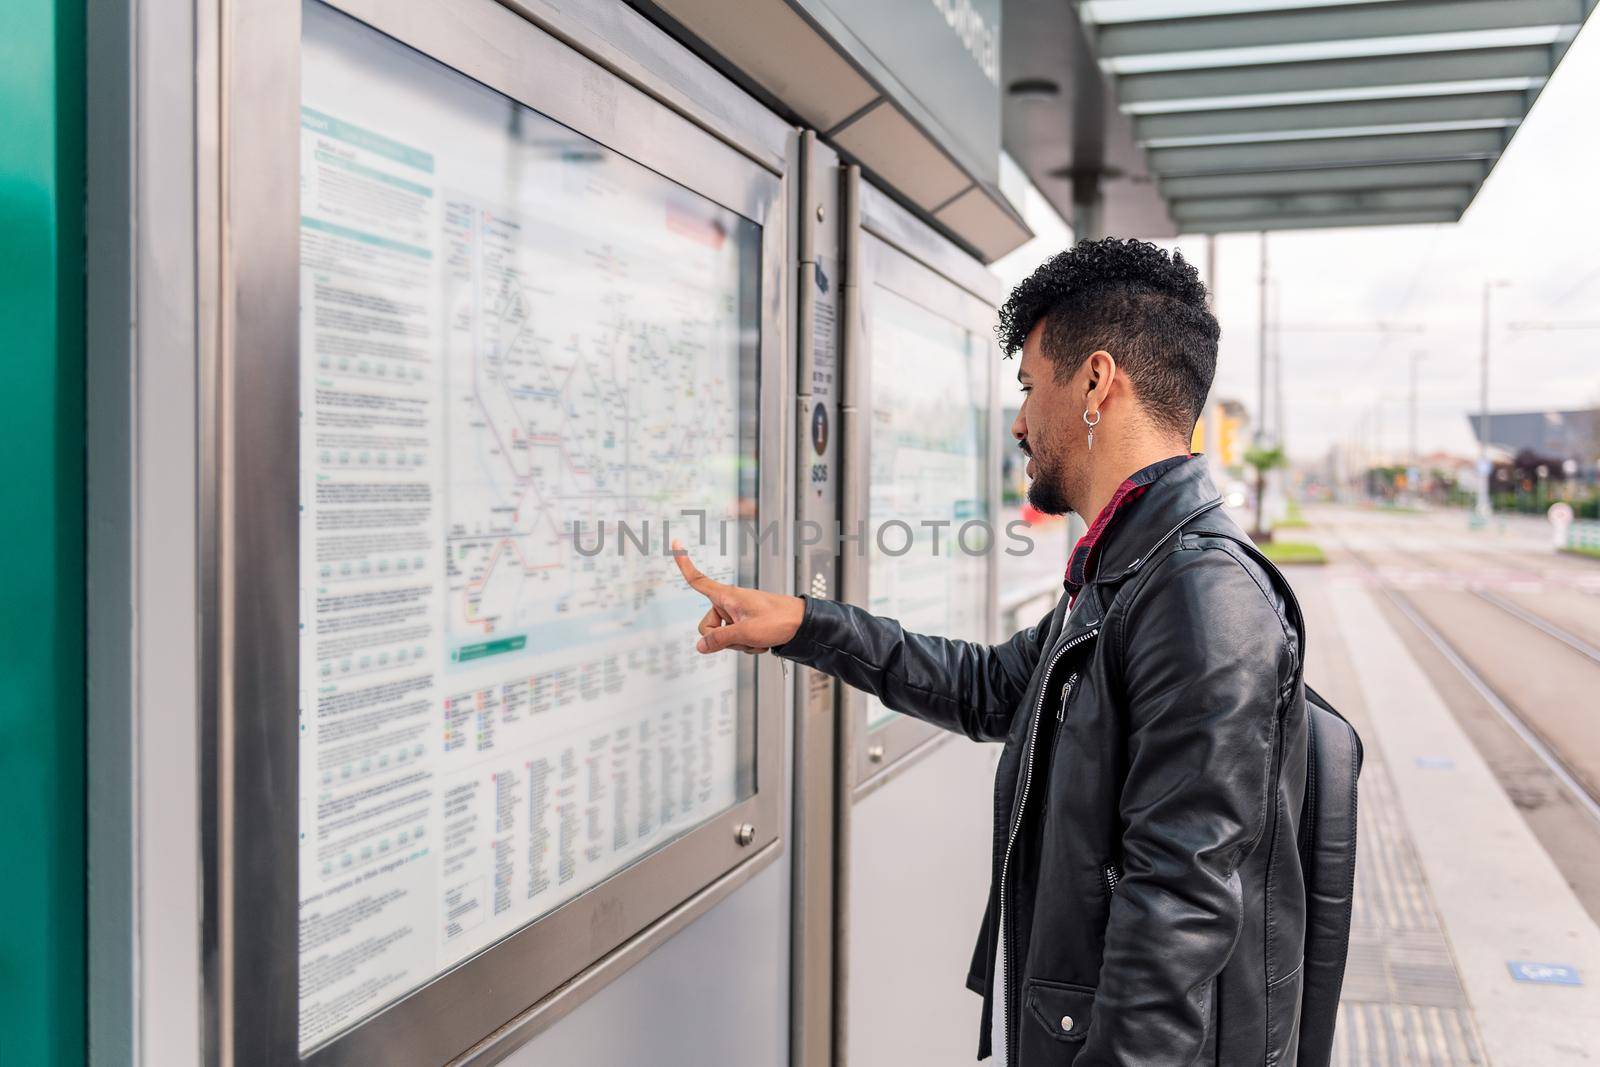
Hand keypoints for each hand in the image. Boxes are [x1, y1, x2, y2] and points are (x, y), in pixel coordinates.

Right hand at [672, 539, 805, 653]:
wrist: (802, 624)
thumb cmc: (778, 621)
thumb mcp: (746, 633)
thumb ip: (720, 639)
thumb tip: (699, 646)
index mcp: (727, 596)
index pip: (699, 580)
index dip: (684, 563)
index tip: (676, 542)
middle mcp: (729, 602)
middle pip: (707, 626)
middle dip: (722, 639)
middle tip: (745, 639)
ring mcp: (736, 614)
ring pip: (722, 636)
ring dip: (738, 643)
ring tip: (758, 639)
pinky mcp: (744, 622)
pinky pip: (735, 639)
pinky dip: (747, 644)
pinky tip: (762, 642)